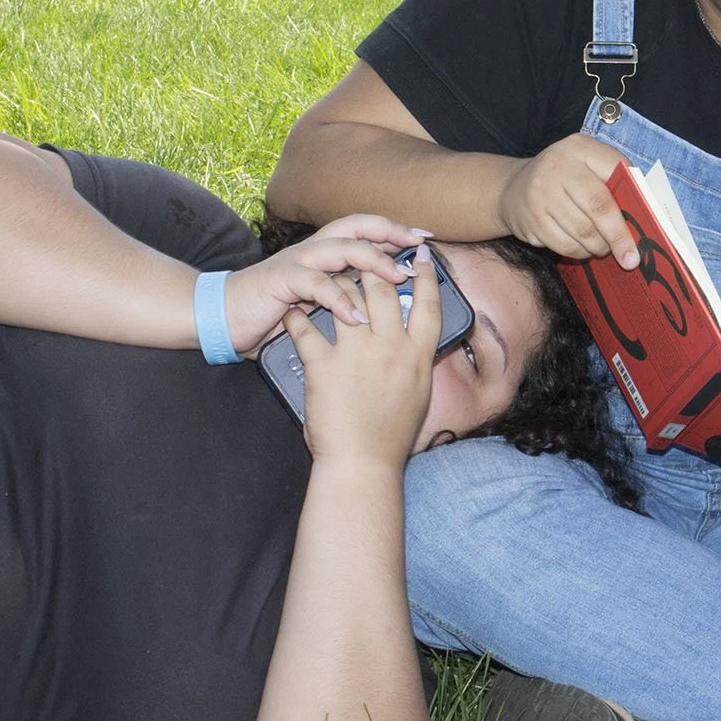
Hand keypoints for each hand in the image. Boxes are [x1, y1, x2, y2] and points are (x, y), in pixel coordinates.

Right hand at [224, 214, 426, 354]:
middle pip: (356, 226)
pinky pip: (315, 284)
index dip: (394, 229)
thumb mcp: (318, 303)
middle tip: (417, 245)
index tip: (425, 237)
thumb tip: (389, 303)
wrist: (224, 318)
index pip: (365, 230)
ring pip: (341, 248)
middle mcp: (313, 250)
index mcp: (324, 252)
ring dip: (373, 260)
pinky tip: (357, 317)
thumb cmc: (274, 313)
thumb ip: (347, 296)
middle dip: (390, 232)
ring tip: (398, 277)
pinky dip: (339, 300)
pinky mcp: (281, 280)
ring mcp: (297, 262)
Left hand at [284, 245, 440, 465]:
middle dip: (374, 266)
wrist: (362, 464)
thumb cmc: (391, 434)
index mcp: (419, 355)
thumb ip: (416, 359)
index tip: (422, 255)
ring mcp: (357, 354)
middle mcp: (391, 348)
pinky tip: (292, 310)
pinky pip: (305, 327)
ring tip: (327, 277)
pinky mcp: (324, 365)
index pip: (429, 303)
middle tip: (365, 256)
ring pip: (346, 295)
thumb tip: (415, 335)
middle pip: (384, 288)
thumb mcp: (418, 392)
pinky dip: (296, 316)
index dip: (427, 274)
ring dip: (335, 282)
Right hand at [495, 133, 637, 267]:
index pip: (616, 172)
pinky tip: (583, 248)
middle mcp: (557, 165)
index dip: (634, 198)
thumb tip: (647, 211)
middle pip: (599, 207)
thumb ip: (614, 181)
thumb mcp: (586, 166)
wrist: (512, 188)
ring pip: (583, 232)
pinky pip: (565, 245)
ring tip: (603, 248)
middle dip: (619, 236)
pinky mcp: (531, 219)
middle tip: (631, 258)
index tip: (648, 224)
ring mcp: (540, 193)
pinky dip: (580, 252)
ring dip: (599, 246)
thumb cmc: (564, 179)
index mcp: (579, 147)